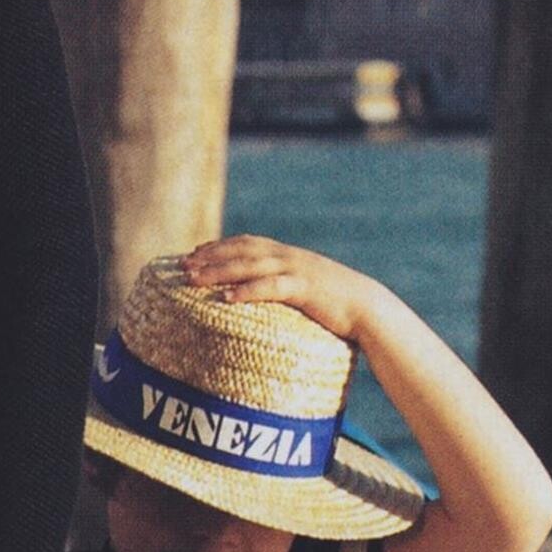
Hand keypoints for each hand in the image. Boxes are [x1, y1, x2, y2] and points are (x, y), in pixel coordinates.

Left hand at [183, 236, 386, 346]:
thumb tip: (263, 295)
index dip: (219, 246)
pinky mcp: (305, 289)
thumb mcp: (305, 288)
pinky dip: (248, 291)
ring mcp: (297, 271)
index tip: (194, 253)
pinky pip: (271, 288)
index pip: (247, 243)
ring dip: (219, 272)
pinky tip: (227, 299)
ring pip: (250, 266)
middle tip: (183, 265)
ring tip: (194, 280)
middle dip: (210, 257)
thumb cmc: (335, 305)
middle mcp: (289, 257)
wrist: (367, 308)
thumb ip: (283, 285)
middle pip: (242, 251)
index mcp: (288, 255)